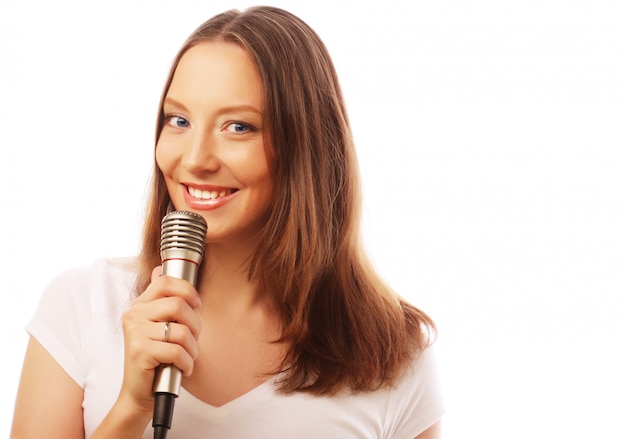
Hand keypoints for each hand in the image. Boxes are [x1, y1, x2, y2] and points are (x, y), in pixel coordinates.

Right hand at [119, 266, 202, 411]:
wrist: (140, 393)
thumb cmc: (157, 358)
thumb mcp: (160, 325)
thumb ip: (163, 300)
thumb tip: (159, 268)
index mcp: (140, 305)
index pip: (165, 281)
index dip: (187, 289)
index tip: (197, 303)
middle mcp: (134, 315)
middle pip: (178, 305)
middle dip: (195, 325)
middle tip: (192, 340)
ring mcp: (135, 333)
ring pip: (181, 330)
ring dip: (192, 348)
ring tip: (187, 357)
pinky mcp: (140, 352)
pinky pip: (177, 351)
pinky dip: (187, 362)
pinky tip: (183, 368)